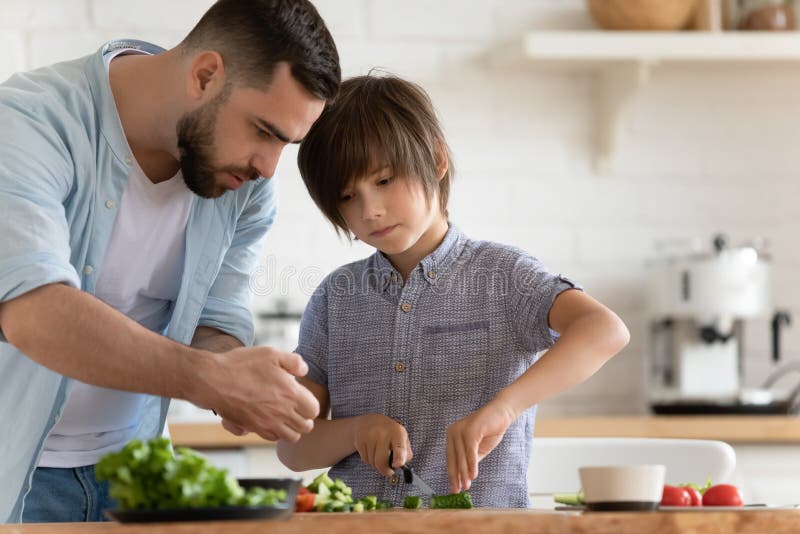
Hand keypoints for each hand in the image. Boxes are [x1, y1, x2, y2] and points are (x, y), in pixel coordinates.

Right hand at [197, 346, 319, 442]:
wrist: (214, 379)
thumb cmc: (242, 364)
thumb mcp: (271, 353)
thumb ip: (294, 362)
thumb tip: (304, 371)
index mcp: (290, 393)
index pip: (314, 410)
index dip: (311, 404)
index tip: (302, 397)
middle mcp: (282, 412)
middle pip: (306, 427)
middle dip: (304, 418)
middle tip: (296, 407)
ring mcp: (267, 423)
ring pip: (291, 437)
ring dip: (292, 428)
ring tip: (285, 415)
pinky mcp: (254, 428)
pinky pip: (272, 438)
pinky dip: (275, 432)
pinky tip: (270, 419)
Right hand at [352, 414, 412, 475]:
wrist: (368, 421)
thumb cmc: (389, 433)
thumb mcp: (401, 438)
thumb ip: (405, 453)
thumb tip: (400, 466)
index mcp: (397, 432)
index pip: (399, 447)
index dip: (399, 457)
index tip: (397, 465)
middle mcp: (383, 433)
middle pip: (381, 461)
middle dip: (385, 471)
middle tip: (389, 472)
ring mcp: (369, 436)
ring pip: (373, 463)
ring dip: (376, 464)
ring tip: (379, 454)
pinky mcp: (359, 440)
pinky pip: (365, 460)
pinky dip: (369, 460)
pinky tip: (371, 451)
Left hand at [445, 400, 516, 493]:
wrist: (502, 414)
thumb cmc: (489, 431)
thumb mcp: (478, 450)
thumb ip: (470, 461)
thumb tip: (463, 479)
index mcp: (452, 436)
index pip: (450, 459)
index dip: (452, 475)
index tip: (454, 488)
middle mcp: (452, 432)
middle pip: (453, 458)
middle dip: (456, 476)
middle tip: (458, 491)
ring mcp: (460, 430)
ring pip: (461, 456)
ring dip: (463, 473)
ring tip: (466, 486)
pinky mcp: (470, 430)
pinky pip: (470, 450)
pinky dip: (472, 464)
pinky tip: (473, 475)